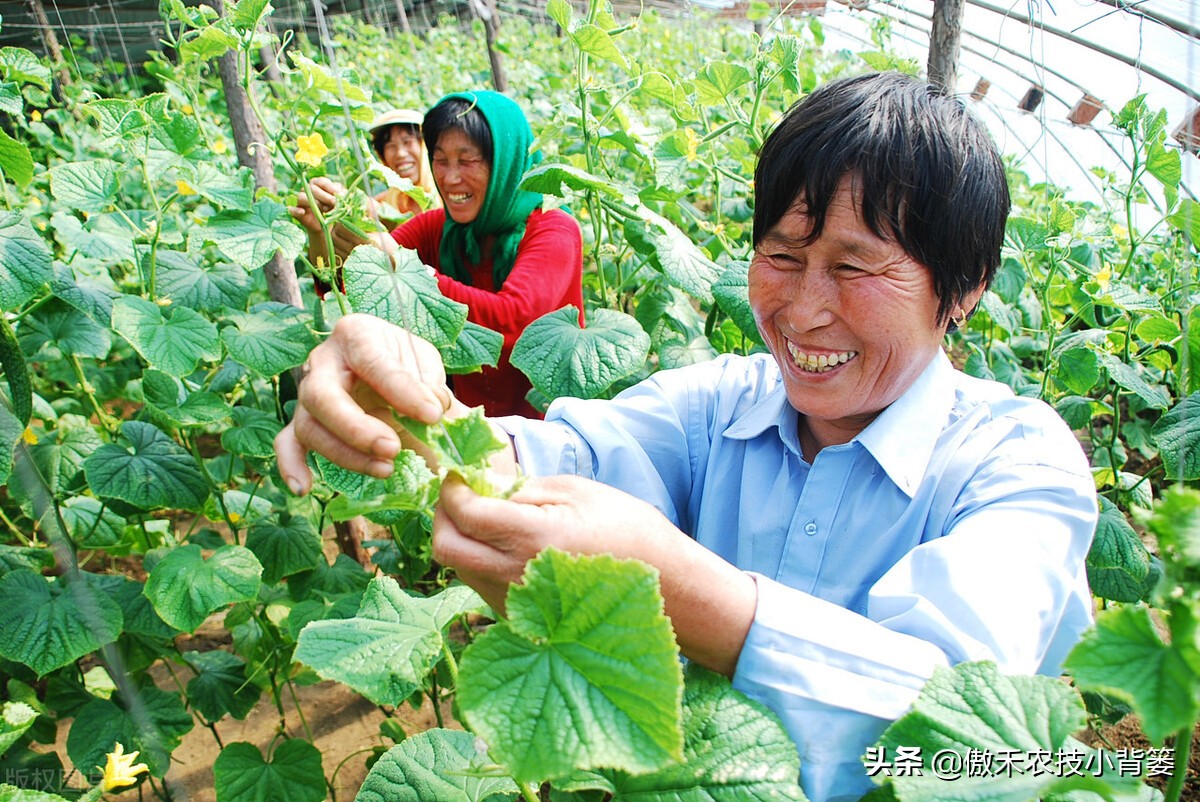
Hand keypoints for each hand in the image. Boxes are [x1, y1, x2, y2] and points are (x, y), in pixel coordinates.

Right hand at [274, 314, 455, 492]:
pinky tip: (304, 488)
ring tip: (386, 469)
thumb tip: (431, 410)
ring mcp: (307, 392)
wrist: (389, 366)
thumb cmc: (405, 361)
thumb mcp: (424, 363)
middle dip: (357, 429)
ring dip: (345, 454)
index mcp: (356, 335)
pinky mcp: (304, 419)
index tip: (432, 415)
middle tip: (393, 449)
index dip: (402, 391)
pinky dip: (291, 466)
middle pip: (322, 396)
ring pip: (309, 426)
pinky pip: (287, 443)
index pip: (373, 362)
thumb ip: (428, 385)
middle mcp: (323, 360)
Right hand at [289, 177, 345, 234]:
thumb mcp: (340, 202)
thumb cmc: (333, 210)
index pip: (322, 182)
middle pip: (312, 188)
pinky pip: (292, 209)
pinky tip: (302, 212)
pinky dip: (296, 210)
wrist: (327, 226)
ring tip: (324, 209)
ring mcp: (300, 201)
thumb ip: (341, 196)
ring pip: (301, 197)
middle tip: (334, 204)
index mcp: (318, 184)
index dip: (331, 188)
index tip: (339, 196)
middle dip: (325, 196)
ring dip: (314, 203)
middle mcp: (307, 189)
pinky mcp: (296, 212)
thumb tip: (342, 195)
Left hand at [432, 474, 675, 611]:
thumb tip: (482, 485)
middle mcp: (513, 576)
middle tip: (460, 493)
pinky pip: (479, 583)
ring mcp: (513, 602)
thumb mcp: (577, 492)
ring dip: (460, 537)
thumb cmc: (628, 531)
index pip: (463, 511)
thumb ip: (523, 488)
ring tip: (486, 517)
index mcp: (530, 538)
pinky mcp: (516, 617)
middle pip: (445, 546)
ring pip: (458, 566)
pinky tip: (505, 544)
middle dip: (443, 514)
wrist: (663, 588)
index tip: (458, 472)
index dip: (452, 487)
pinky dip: (479, 559)